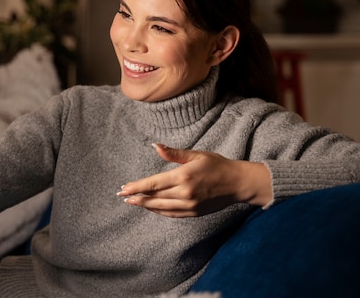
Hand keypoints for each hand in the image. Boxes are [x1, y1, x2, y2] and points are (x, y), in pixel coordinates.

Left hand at [117, 143, 272, 216]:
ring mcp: (189, 205)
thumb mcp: (195, 155)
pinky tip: (151, 207)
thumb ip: (173, 153)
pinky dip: (159, 211)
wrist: (237, 183)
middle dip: (136, 197)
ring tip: (132, 202)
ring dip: (145, 205)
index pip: (153, 184)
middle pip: (154, 197)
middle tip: (122, 195)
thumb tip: (155, 146)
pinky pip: (171, 214)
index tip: (123, 188)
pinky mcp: (194, 213)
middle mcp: (184, 193)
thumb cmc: (217, 165)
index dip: (136, 187)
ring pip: (160, 208)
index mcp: (183, 176)